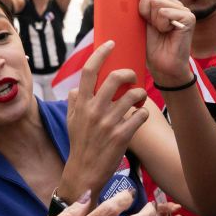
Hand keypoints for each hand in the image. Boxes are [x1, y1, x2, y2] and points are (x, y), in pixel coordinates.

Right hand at [59, 41, 148, 201]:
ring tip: (138, 99)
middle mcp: (94, 110)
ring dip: (140, 94)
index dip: (102, 53)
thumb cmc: (79, 145)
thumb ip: (74, 102)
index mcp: (81, 103)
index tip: (111, 44)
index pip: (90, 70)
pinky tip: (139, 116)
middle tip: (133, 77)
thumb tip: (76, 88)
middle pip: (116, 78)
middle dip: (130, 73)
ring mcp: (109, 123)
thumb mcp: (71, 121)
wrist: (84, 172)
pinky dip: (143, 112)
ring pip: (133, 95)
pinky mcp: (122, 136)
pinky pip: (140, 114)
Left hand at [137, 0, 194, 86]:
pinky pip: (164, 12)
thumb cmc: (149, 45)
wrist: (161, 66)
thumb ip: (136, 4)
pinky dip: (161, 24)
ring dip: (152, 19)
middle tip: (149, 24)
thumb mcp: (138, 21)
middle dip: (143, 8)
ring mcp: (182, 9)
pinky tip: (167, 33)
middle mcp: (173, 2)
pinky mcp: (188, 17)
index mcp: (162, 0)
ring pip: (156, 1)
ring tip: (159, 31)